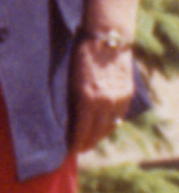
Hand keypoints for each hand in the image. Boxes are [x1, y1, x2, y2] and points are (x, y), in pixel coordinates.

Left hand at [72, 37, 137, 153]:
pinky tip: (102, 129)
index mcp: (88, 99)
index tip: (68, 153)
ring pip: (109, 127)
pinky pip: (118, 117)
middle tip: (77, 151)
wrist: (107, 39)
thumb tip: (66, 122)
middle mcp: (106, 102)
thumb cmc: (80, 57)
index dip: (75, 144)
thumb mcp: (69, 81)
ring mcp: (119, 99)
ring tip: (88, 143)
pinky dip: (109, 125)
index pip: (81, 130)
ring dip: (98, 137)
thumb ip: (70, 102)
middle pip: (96, 132)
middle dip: (86, 143)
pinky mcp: (127, 94)